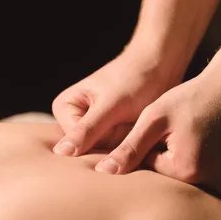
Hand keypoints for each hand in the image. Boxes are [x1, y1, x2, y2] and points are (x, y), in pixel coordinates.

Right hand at [52, 48, 182, 154]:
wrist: (160, 67)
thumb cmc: (134, 80)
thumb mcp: (111, 106)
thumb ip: (87, 130)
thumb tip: (60, 152)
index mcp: (63, 108)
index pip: (79, 144)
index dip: (106, 136)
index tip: (120, 114)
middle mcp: (72, 118)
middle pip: (91, 150)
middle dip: (116, 139)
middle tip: (130, 115)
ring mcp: (91, 127)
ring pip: (106, 151)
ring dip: (125, 140)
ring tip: (134, 118)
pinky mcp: (108, 132)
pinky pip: (117, 149)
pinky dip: (130, 140)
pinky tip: (137, 124)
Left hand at [94, 72, 220, 193]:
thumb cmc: (192, 98)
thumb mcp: (155, 118)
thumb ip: (129, 148)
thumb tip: (102, 172)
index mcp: (185, 171)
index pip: (149, 170)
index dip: (150, 147)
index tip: (163, 128)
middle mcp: (209, 185)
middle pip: (170, 181)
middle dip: (166, 159)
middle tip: (181, 132)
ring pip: (189, 183)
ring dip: (186, 165)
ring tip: (196, 137)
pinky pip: (209, 183)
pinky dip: (204, 168)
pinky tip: (210, 145)